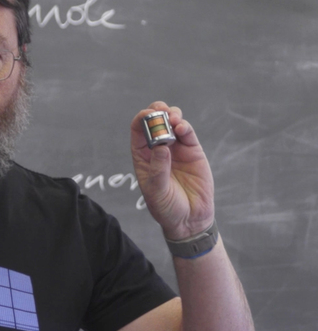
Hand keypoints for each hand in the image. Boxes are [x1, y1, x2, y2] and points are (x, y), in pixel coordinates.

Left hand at [130, 102, 214, 239]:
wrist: (189, 219)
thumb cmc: (166, 207)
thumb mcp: (156, 191)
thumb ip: (158, 170)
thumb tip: (160, 147)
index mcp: (143, 157)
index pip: (138, 131)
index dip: (142, 119)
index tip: (148, 115)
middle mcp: (158, 149)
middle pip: (155, 122)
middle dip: (157, 111)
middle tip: (161, 111)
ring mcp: (176, 149)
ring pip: (173, 123)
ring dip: (173, 116)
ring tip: (174, 119)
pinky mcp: (193, 152)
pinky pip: (188, 134)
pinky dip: (185, 127)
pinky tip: (182, 127)